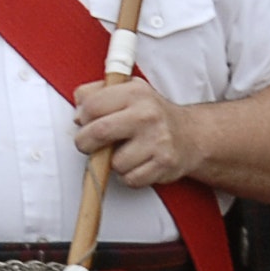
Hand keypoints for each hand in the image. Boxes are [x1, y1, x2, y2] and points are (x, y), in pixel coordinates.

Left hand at [70, 78, 200, 186]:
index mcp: (135, 92)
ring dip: (112, 163)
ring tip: (124, 152)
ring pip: (114, 162)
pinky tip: (137, 163)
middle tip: (89, 144)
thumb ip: (97, 94)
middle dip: (85, 143)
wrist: (191, 135)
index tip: (85, 122)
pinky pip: (130, 179)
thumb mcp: (127, 91)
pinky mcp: (163, 164)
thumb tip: (78, 114)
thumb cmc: (151, 115)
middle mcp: (147, 114)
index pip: (92, 105)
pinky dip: (128, 176)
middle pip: (98, 132)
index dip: (82, 118)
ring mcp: (157, 140)